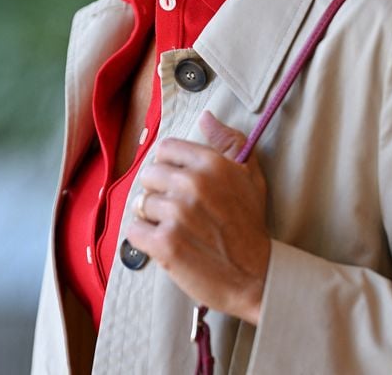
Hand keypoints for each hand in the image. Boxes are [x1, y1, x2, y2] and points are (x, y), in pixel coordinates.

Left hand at [126, 111, 270, 324]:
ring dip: (151, 216)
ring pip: (140, 203)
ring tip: (171, 227)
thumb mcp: (250, 174)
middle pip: (148, 174)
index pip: (165, 148)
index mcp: (210, 163)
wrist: (257, 275)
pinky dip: (142, 237)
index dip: (168, 164)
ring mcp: (177, 214)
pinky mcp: (165, 244)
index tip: (176, 181)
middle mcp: (192, 184)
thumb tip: (205, 117)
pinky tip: (161, 242)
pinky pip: (133, 230)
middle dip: (157, 190)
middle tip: (174, 208)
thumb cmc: (251, 224)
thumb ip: (229, 141)